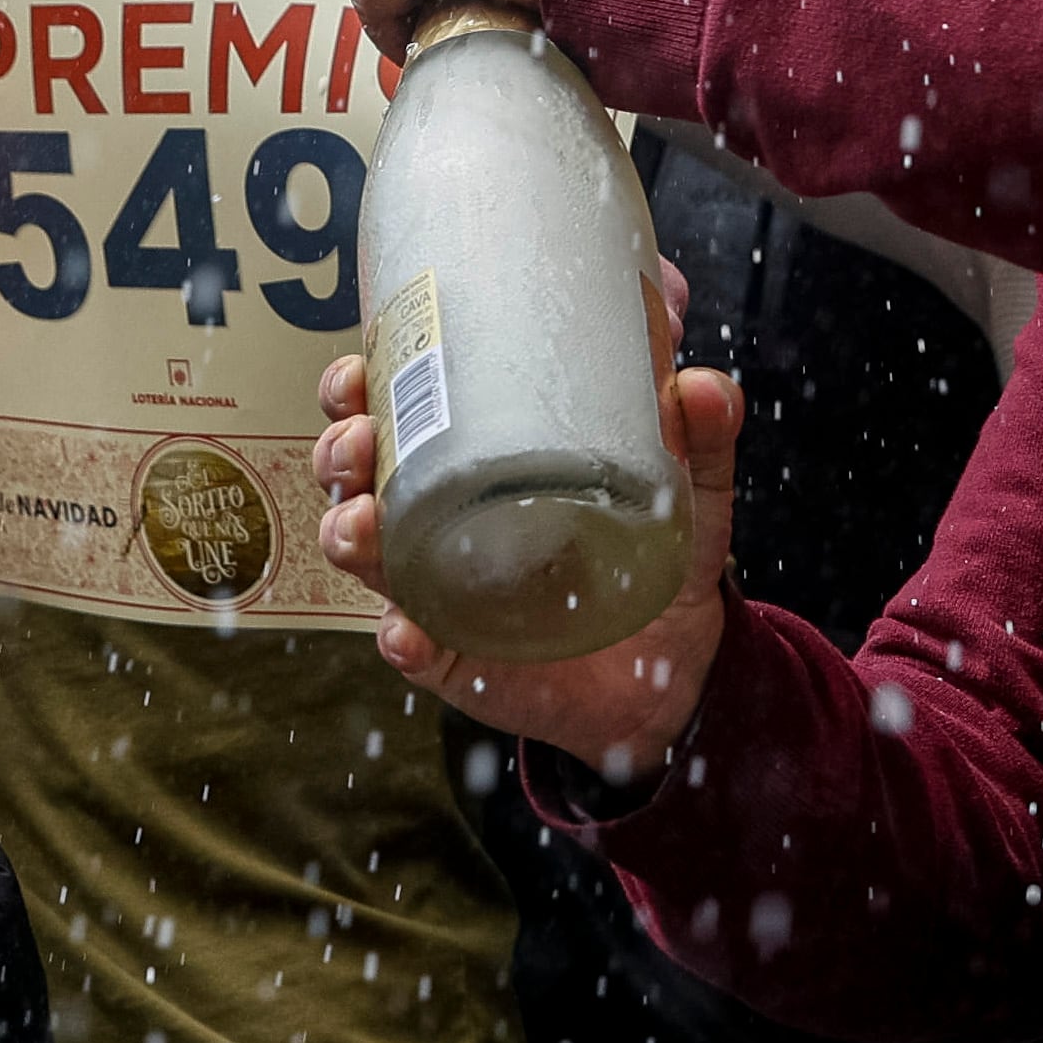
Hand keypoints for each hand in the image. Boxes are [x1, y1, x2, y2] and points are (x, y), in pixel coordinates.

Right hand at [312, 259, 743, 784]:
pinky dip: (402, 638)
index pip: (395, 412)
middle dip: (338, 451)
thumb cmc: (658, 561)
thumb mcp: (685, 490)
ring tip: (362, 523)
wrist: (676, 672)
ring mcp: (442, 592)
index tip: (358, 370)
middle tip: (358, 441)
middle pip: (356, 477)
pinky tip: (406, 629)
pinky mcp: (460, 660)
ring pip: (365, 556)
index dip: (355, 389)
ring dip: (348, 533)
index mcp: (477, 464)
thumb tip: (704, 385)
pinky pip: (413, 649)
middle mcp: (443, 522)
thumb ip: (699, 438)